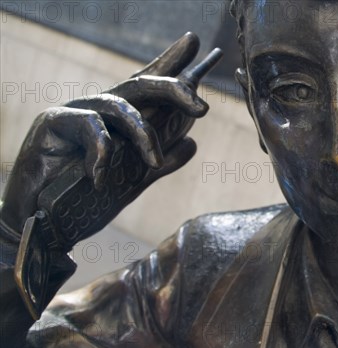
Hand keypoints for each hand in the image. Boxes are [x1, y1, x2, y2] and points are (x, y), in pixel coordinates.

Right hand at [0, 32, 217, 248]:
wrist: (45, 222)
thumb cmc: (85, 199)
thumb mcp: (132, 182)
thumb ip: (159, 164)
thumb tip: (192, 143)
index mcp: (120, 121)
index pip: (147, 86)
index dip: (169, 63)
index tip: (194, 44)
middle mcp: (100, 110)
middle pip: (140, 85)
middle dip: (173, 89)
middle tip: (202, 107)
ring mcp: (76, 112)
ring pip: (118, 105)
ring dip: (143, 135)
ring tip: (153, 163)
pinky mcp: (53, 122)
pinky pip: (90, 126)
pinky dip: (102, 153)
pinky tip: (101, 178)